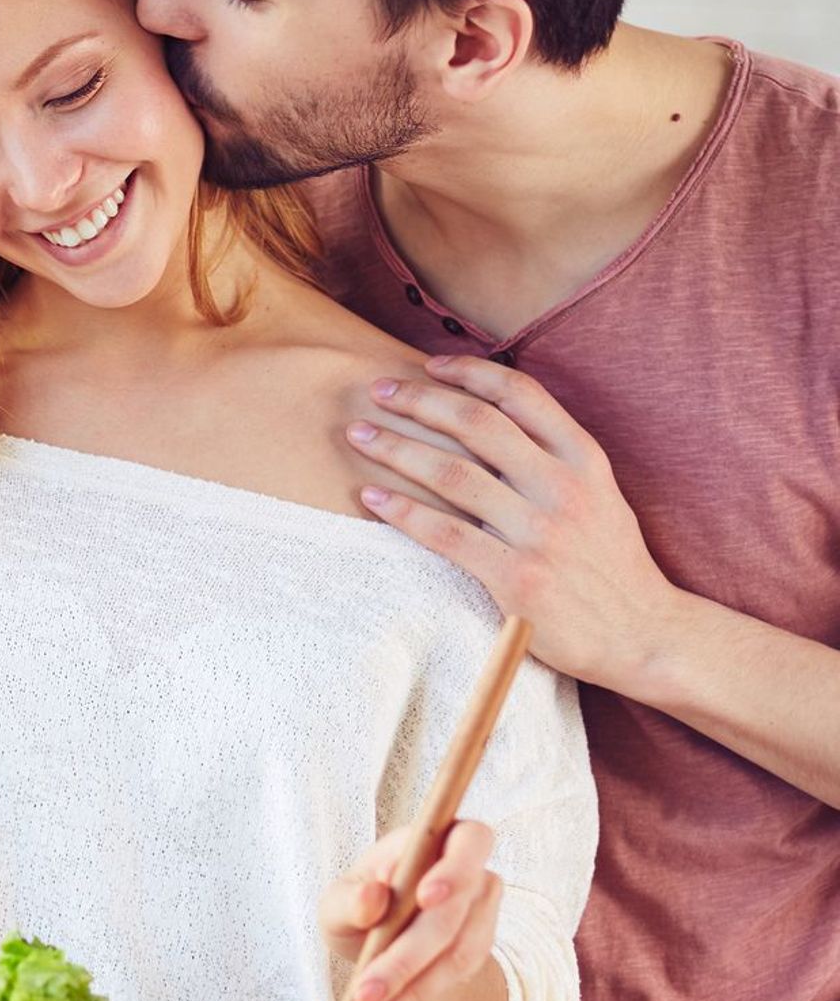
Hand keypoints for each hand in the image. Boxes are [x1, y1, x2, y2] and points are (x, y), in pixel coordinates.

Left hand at [319, 819, 500, 1000]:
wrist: (373, 945)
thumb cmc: (355, 906)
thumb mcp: (336, 903)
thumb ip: (349, 899)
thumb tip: (373, 895)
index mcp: (433, 839)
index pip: (469, 839)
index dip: (455, 867)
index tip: (424, 897)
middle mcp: (468, 872)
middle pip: (456, 909)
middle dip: (409, 953)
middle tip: (367, 989)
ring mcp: (479, 913)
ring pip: (459, 950)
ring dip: (412, 984)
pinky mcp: (478, 949)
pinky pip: (455, 976)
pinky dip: (418, 997)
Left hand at [345, 354, 684, 689]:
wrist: (643, 635)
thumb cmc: (610, 563)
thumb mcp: (600, 494)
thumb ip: (554, 456)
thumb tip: (491, 417)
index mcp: (584, 459)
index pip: (521, 394)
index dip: (470, 372)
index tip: (430, 365)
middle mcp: (563, 487)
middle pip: (475, 423)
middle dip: (418, 400)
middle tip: (377, 390)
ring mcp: (540, 533)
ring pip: (452, 474)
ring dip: (396, 449)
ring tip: (358, 436)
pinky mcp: (517, 576)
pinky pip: (445, 535)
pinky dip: (403, 512)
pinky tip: (371, 498)